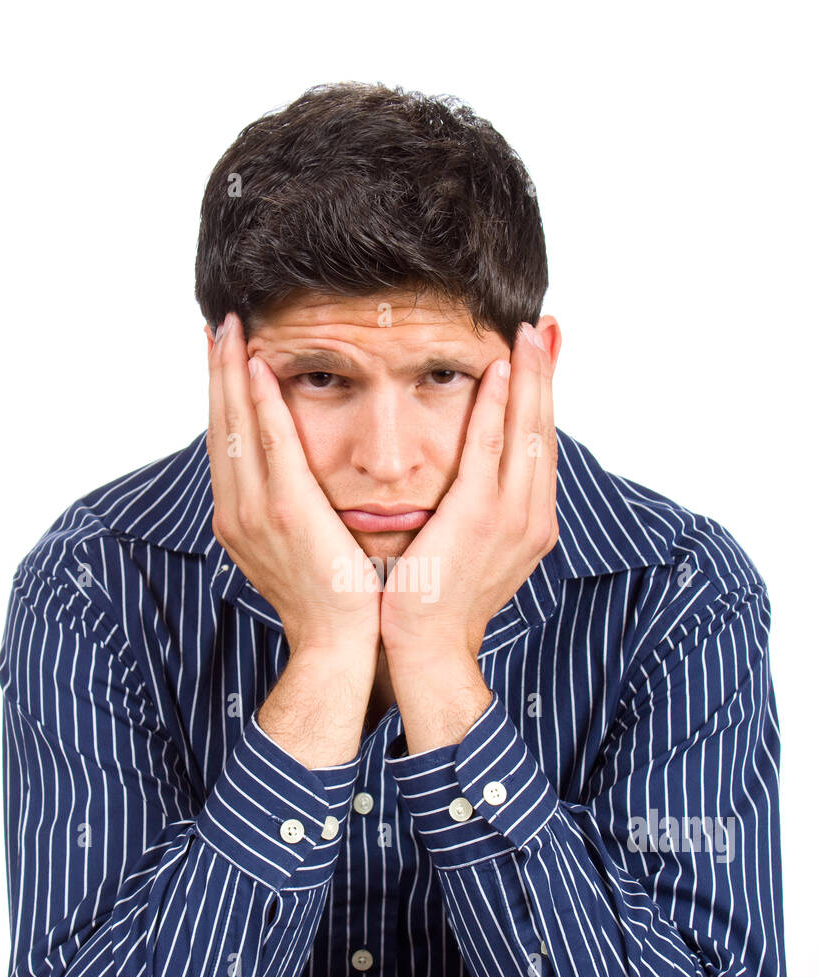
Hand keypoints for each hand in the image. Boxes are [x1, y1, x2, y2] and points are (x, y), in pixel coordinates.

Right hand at [206, 312, 382, 655]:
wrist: (336, 644)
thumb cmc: (332, 599)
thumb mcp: (300, 548)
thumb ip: (291, 510)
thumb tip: (298, 481)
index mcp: (238, 519)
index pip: (225, 442)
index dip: (221, 395)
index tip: (222, 355)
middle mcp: (235, 511)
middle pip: (219, 425)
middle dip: (218, 372)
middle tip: (220, 325)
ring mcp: (255, 511)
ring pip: (234, 426)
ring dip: (232, 373)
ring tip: (232, 329)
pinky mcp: (286, 511)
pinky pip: (268, 444)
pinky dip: (259, 404)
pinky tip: (260, 368)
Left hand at [380, 322, 557, 660]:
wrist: (428, 647)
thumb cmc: (437, 603)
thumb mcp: (469, 552)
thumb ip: (479, 514)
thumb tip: (474, 486)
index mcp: (531, 524)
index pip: (542, 449)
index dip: (545, 400)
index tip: (544, 359)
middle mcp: (532, 517)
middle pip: (545, 430)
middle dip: (547, 376)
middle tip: (547, 328)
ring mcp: (511, 516)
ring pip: (528, 431)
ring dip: (529, 377)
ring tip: (528, 334)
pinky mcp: (479, 516)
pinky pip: (492, 448)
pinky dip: (498, 406)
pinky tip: (497, 370)